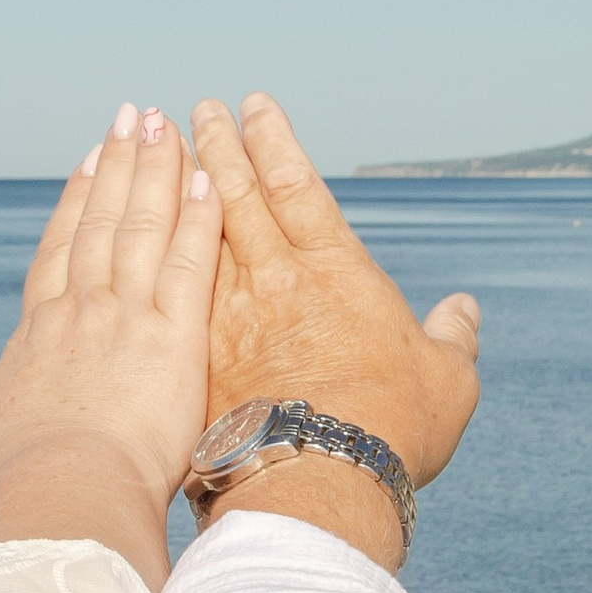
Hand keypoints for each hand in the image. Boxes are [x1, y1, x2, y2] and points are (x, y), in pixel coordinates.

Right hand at [0, 102, 220, 592]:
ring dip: (156, 169)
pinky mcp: (169, 335)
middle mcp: (78, 311)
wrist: (60, 496)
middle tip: (137, 114)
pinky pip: (188, 262)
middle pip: (102, 221)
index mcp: (36, 334)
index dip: (76, 201)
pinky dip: (198, 217)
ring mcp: (123, 316)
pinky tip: (209, 178)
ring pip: (141, 226)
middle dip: (120, 163)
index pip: (60, 251)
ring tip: (169, 123)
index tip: (91, 159)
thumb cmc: (17, 477)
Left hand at [189, 92, 479, 564]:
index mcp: (335, 270)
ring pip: (192, 234)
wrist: (320, 485)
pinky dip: (143, 258)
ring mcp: (228, 316)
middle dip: (215, 147)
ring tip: (153, 153)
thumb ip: (453, 338)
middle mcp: (275, 280)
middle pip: (235, 196)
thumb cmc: (393, 430)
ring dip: (172, 188)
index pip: (297, 186)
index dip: (273, 141)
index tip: (252, 107)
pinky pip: (163, 293)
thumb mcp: (447, 381)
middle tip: (193, 112)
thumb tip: (465, 311)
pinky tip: (126, 242)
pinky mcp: (194, 357)